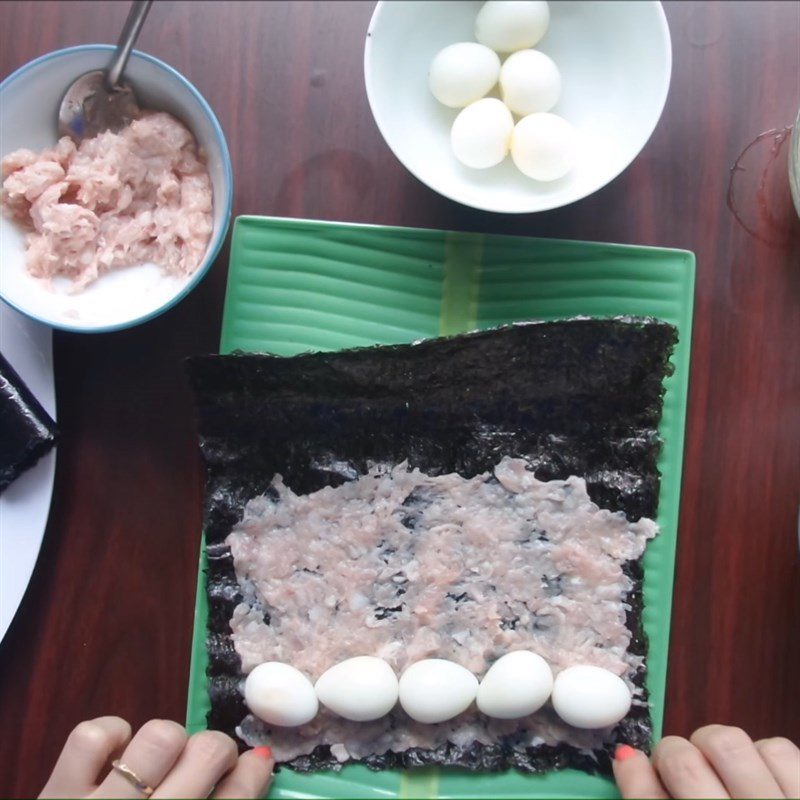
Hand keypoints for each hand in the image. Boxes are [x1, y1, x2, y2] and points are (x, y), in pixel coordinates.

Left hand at [39, 717, 273, 798]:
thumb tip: (252, 770)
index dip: (252, 774)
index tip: (257, 761)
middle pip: (206, 754)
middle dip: (215, 751)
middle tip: (205, 764)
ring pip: (158, 736)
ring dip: (166, 743)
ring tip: (158, 762)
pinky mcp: (58, 793)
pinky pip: (93, 736)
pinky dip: (110, 735)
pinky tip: (115, 757)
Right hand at [614, 725, 799, 798]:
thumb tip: (630, 761)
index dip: (634, 774)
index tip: (629, 759)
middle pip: (682, 762)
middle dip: (671, 755)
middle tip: (679, 769)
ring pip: (728, 743)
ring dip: (717, 750)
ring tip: (721, 770)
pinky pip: (777, 749)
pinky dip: (762, 755)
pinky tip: (762, 778)